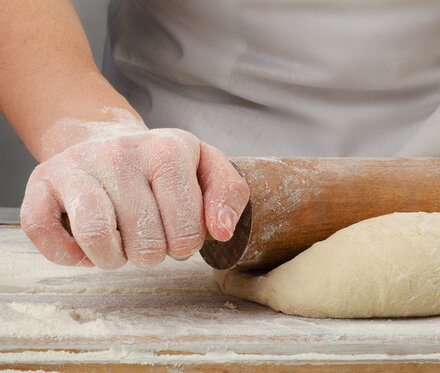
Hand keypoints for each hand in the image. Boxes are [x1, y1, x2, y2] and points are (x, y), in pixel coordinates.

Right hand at [20, 128, 248, 268]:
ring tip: (123, 245)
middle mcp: (121, 153)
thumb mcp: (208, 167)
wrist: (108, 139)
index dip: (187, 243)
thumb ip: (229, 194)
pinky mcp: (41, 182)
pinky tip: (88, 245)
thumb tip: (220, 231)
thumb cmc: (163, 165)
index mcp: (167, 149)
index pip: (187, 230)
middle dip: (153, 253)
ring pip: (98, 239)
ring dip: (114, 259)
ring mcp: (78, 166)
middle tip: (151, 235)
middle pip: (145, 243)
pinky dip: (70, 254)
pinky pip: (45, 234)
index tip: (180, 231)